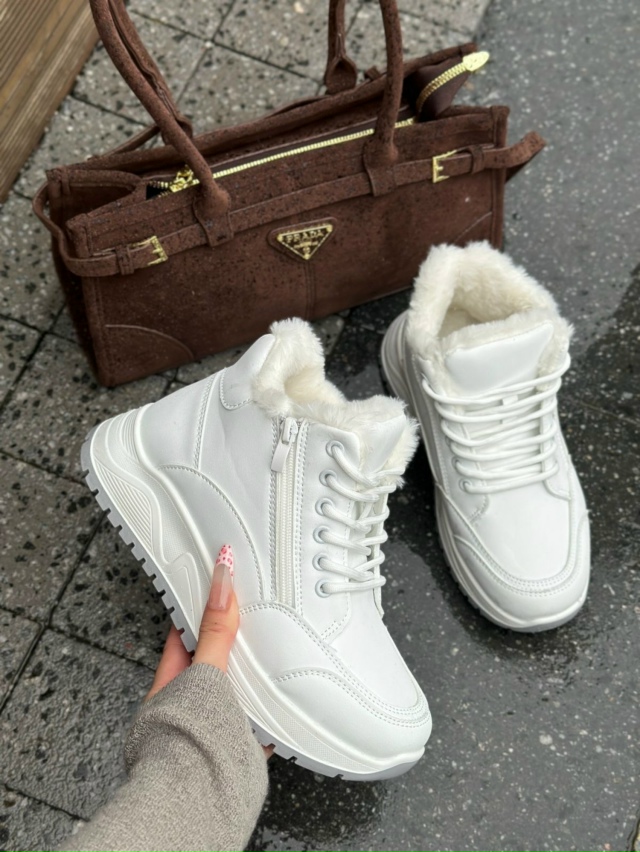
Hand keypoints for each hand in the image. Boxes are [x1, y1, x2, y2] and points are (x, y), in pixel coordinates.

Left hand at [146, 546, 272, 757]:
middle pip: (214, 662)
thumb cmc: (185, 739)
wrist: (198, 797)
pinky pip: (256, 722)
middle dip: (236, 644)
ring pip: (236, 691)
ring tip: (280, 655)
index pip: (186, 633)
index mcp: (172, 680)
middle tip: (259, 617)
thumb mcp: (204, 672)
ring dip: (255, 678)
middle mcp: (188, 704)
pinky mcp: (235, 748)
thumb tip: (221, 583)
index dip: (203, 609)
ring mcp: (211, 726)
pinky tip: (287, 708)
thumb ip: (215, 631)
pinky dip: (272, 713)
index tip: (221, 587)